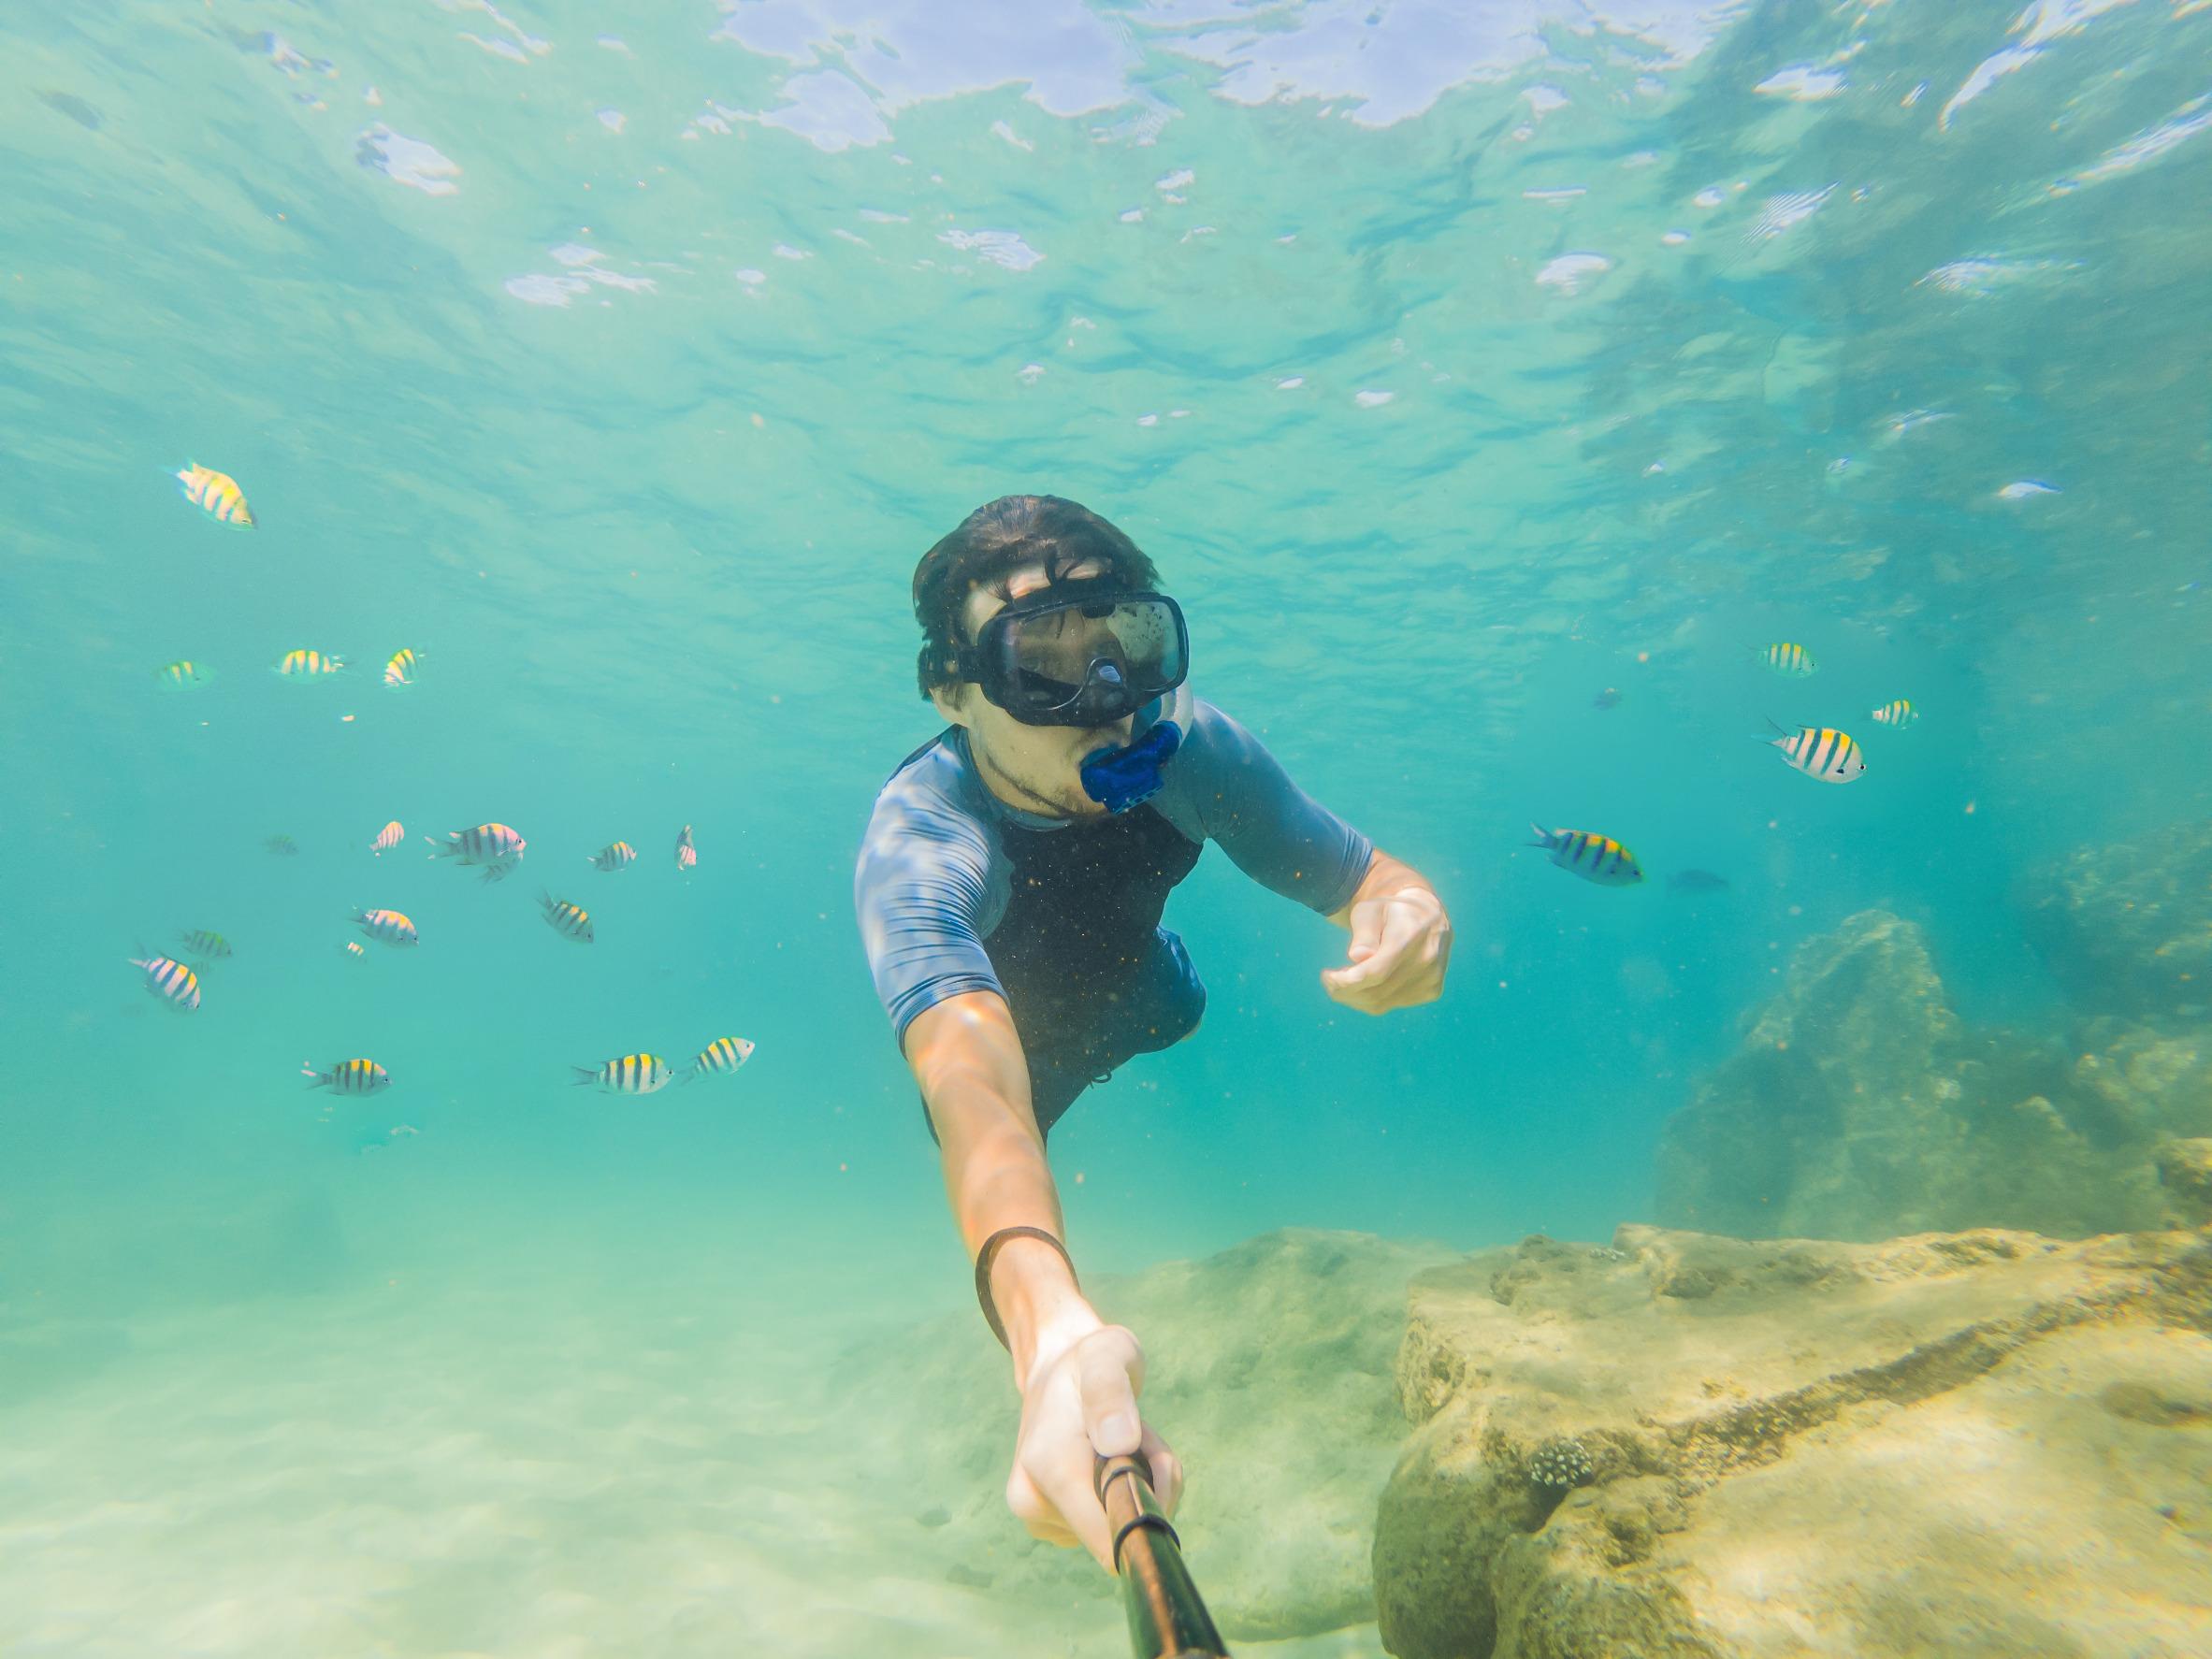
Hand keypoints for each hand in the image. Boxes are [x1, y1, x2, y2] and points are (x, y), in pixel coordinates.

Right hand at [1006, 1322, 1182, 1571]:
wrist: (1054, 1370)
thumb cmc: (1088, 1360)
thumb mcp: (1107, 1356)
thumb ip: (1111, 1393)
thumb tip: (1120, 1444)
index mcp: (1046, 1467)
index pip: (1107, 1539)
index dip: (1148, 1513)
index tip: (1156, 1462)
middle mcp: (1031, 1501)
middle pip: (1123, 1531)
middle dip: (1149, 1488)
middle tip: (1141, 1436)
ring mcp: (1038, 1518)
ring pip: (1119, 1528)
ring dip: (1140, 1486)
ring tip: (1123, 1440)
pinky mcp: (1052, 1526)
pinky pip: (1107, 1529)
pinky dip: (1125, 1495)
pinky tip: (1111, 1459)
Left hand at [1321, 885, 1450, 1012]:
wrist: (1427, 916)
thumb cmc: (1389, 911)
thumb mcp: (1371, 910)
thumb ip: (1364, 932)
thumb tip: (1358, 957)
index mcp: (1410, 935)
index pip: (1375, 972)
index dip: (1346, 981)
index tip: (1327, 976)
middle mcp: (1426, 960)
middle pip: (1375, 992)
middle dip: (1344, 991)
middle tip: (1329, 980)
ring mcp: (1431, 979)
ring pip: (1380, 1004)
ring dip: (1354, 998)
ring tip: (1344, 980)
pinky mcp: (1431, 991)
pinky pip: (1390, 1005)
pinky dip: (1369, 999)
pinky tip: (1364, 983)